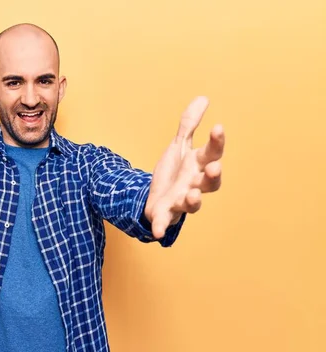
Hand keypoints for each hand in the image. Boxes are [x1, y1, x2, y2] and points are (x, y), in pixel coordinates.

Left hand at [144, 96, 224, 238]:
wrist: (154, 195)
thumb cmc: (174, 172)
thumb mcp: (178, 146)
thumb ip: (189, 125)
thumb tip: (203, 98)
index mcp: (198, 166)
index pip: (212, 153)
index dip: (216, 142)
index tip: (218, 126)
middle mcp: (194, 184)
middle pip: (210, 182)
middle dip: (213, 176)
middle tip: (214, 167)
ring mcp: (181, 200)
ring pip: (192, 203)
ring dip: (193, 200)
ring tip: (192, 194)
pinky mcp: (165, 213)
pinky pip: (165, 222)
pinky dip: (161, 227)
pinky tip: (157, 233)